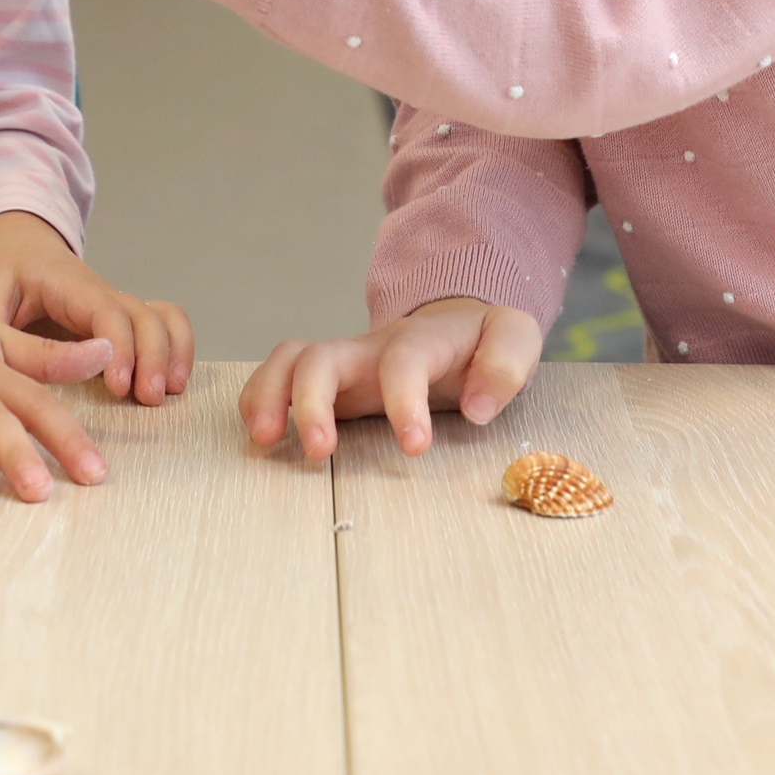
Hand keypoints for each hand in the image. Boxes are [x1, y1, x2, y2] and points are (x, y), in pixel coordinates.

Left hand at [0, 210, 195, 406]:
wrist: (22, 245)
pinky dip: (180, 347)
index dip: (119, 348)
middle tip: (148, 399)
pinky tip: (175, 383)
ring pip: (162, 318)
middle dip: (153, 357)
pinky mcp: (124, 321)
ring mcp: (118, 306)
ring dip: (173, 353)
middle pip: (144, 317)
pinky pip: (166, 322)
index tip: (118, 384)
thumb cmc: (4, 269)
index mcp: (70, 287)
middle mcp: (102, 295)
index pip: (106, 311)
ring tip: (169, 394)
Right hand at [238, 299, 543, 462]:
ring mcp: (344, 362)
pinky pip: (279, 375)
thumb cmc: (481, 341)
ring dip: (271, 396)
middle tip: (319, 452)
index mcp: (420, 341)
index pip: (403, 362)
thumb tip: (478, 408)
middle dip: (313, 402)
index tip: (415, 447)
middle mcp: (371, 348)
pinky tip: (261, 434)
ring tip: (265, 441)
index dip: (404, 401)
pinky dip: (259, 398)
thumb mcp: (514, 339)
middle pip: (324, 356)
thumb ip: (506, 365)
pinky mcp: (328, 382)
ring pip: (290, 360)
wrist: (454, 322)